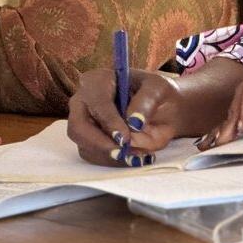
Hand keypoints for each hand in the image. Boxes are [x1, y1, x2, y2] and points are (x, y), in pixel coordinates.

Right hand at [67, 67, 184, 166]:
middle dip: (100, 144)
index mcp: (98, 80)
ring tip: (138, 157)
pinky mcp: (90, 141)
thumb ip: (147, 101)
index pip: (96, 102)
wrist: (164, 109)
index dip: (109, 121)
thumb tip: (134, 122)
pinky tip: (134, 158)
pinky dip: (113, 162)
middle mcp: (84, 101)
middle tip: (123, 153)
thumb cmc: (157, 93)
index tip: (124, 137)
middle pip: (78, 127)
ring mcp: (84, 123)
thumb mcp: (159, 89)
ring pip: (85, 146)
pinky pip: (95, 156)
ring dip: (110, 156)